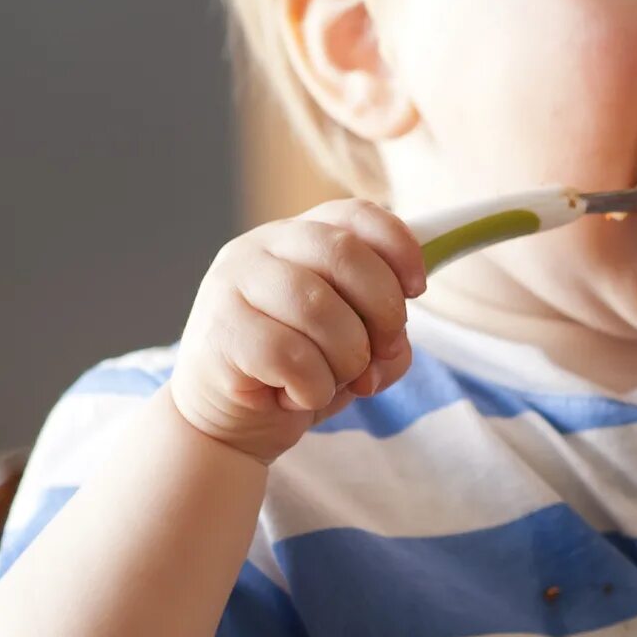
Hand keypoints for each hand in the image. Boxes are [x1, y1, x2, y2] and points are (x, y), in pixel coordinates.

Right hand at [171, 200, 426, 461]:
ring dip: (346, 360)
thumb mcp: (357, 348)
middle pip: (344, 254)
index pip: (357, 214)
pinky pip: (289, 356)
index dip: (399, 248)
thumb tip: (391, 346)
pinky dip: (312, 388)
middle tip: (379, 354)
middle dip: (382, 311)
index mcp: (298, 237)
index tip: (417, 290)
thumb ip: (387, 337)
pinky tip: (296, 396)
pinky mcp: (220, 332)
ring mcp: (232, 284)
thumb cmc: (296, 374)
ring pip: (319, 308)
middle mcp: (261, 247)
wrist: (228, 422)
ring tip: (331, 382)